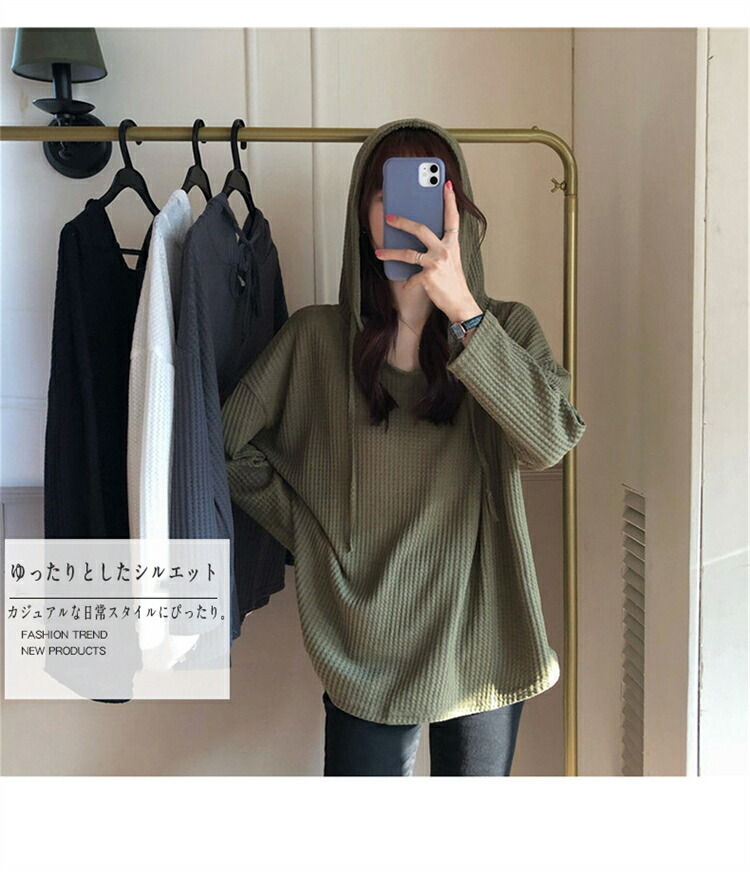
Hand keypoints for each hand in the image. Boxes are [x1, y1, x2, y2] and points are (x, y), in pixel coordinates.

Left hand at [374, 180, 482, 323]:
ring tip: (378, 252)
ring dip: (390, 253)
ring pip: (407, 253)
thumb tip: (420, 240)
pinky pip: (411, 277)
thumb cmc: (454, 282)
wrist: (460, 303)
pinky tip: (406, 286)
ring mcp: (436, 262)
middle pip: (420, 229)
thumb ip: (440, 248)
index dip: (449, 200)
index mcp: (452, 243)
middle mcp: (445, 249)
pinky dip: (408, 283)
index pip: (452, 218)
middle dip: (402, 222)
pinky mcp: (428, 276)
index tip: (445, 185)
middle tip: (389, 217)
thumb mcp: (451, 261)